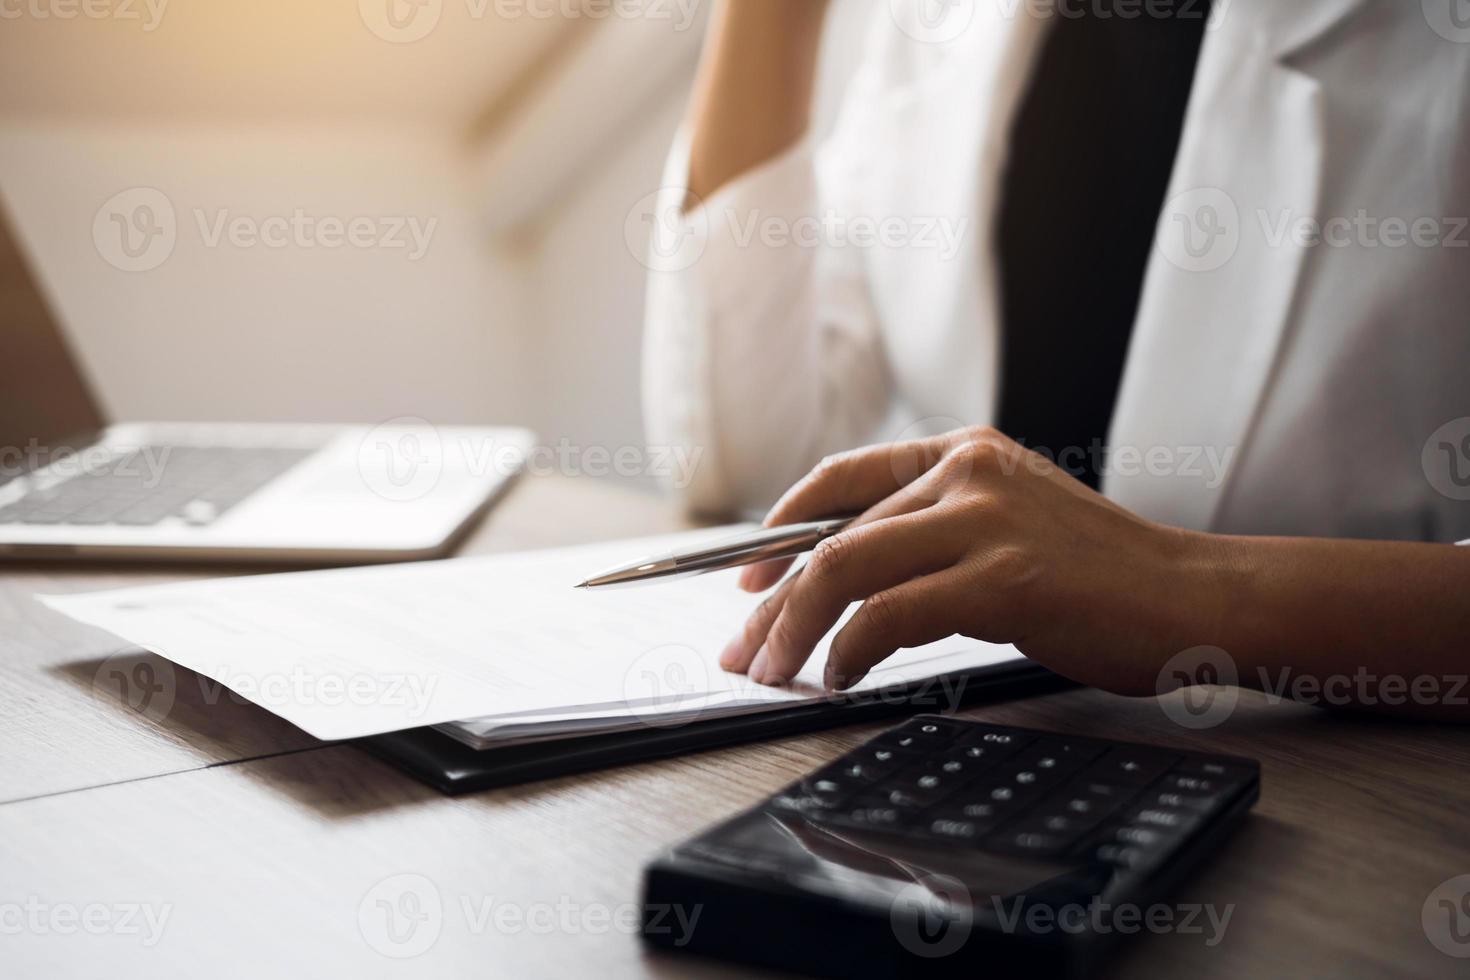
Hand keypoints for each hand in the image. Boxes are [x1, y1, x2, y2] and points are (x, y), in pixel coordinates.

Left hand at [719, 427, 1226, 694]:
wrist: (1193, 598)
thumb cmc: (1102, 578)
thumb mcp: (1010, 528)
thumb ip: (937, 535)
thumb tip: (846, 580)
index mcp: (966, 451)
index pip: (842, 478)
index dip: (780, 528)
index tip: (747, 580)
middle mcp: (968, 470)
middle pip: (832, 534)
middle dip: (773, 600)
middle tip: (744, 649)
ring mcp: (986, 520)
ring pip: (846, 568)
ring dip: (795, 629)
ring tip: (775, 671)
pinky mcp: (1003, 577)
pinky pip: (890, 613)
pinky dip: (851, 650)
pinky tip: (843, 676)